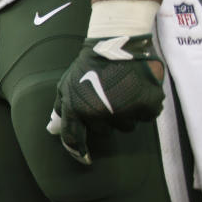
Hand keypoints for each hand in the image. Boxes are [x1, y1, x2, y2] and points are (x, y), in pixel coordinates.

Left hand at [46, 35, 163, 164]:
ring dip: (126, 113)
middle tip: (108, 98)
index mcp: (77, 108)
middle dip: (106, 119)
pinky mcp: (148, 104)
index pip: (74, 138)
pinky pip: (147, 116)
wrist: (117, 42)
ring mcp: (125, 109)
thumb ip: (62, 108)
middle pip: (105, 131)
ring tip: (123, 91)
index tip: (86, 160)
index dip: (78, 152)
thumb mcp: (67, 84)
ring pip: (127, 125)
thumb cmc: (89, 64)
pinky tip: (138, 89)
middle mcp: (101, 113)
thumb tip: (53, 129)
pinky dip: (144, 106)